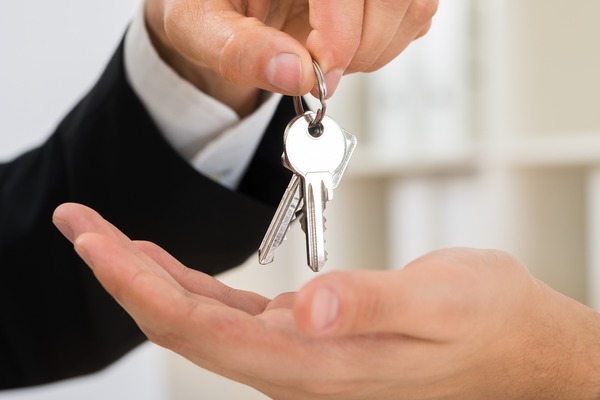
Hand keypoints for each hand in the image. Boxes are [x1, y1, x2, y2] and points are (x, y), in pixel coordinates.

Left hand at [52, 203, 599, 398]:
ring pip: (202, 319)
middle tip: (80, 225)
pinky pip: (233, 313)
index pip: (205, 330)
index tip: (97, 242)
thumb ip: (375, 307)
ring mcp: (300, 356)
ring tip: (108, 239)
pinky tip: (169, 266)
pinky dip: (192, 286)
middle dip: (126, 274)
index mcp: (320, 366)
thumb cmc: (489, 323)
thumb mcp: (444, 305)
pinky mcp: (310, 336)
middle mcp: (297, 369)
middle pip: (187, 325)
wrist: (516, 344)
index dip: (141, 285)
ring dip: (150, 278)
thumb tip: (312, 309)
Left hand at [143, 0, 437, 114]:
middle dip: (361, 48)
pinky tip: (348, 45)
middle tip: (322, 69)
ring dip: (377, 51)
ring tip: (331, 57)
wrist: (225, 4)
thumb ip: (238, 49)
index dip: (341, 31)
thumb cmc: (208, 5)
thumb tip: (294, 74)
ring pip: (415, 6)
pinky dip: (387, 46)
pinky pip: (417, 15)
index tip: (319, 70)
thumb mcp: (198, 27)